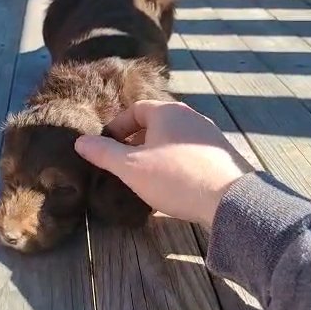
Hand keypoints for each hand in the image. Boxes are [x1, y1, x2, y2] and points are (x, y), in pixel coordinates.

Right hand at [75, 101, 252, 227]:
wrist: (230, 200)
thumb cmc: (174, 177)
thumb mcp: (131, 167)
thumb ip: (104, 153)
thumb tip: (79, 142)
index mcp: (168, 111)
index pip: (136, 109)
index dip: (118, 126)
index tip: (107, 146)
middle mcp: (191, 116)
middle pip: (155, 123)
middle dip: (136, 140)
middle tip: (123, 162)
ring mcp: (209, 135)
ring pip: (173, 138)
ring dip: (155, 152)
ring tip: (145, 174)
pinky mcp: (221, 154)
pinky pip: (189, 151)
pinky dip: (174, 161)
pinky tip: (172, 183)